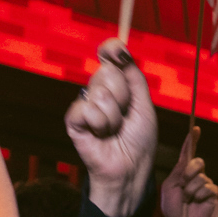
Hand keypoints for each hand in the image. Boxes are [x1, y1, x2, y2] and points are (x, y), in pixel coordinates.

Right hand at [63, 43, 157, 216]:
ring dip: (114, 116)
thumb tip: (119, 48)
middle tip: (125, 116)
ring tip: (115, 130)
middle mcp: (98, 91)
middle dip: (124, 96)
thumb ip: (133, 76)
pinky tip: (102, 135)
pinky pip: (85, 109)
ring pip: (99, 92)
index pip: (109, 54)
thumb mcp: (144, 103)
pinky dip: (100, 123)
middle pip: (107, 72)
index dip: (112, 49)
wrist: (132, 167)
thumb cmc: (139, 139)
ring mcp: (85, 105)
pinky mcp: (73, 122)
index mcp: (116, 84)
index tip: (117, 52)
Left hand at [158, 123, 217, 216]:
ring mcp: (206, 185)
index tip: (195, 128)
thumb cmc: (172, 207)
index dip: (192, 139)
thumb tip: (188, 158)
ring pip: (201, 179)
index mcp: (184, 171)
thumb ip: (178, 170)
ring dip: (191, 190)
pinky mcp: (214, 195)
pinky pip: (208, 188)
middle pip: (197, 162)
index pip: (189, 152)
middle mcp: (197, 175)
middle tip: (183, 184)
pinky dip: (199, 196)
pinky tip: (196, 204)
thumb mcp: (170, 186)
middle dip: (189, 172)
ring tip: (188, 200)